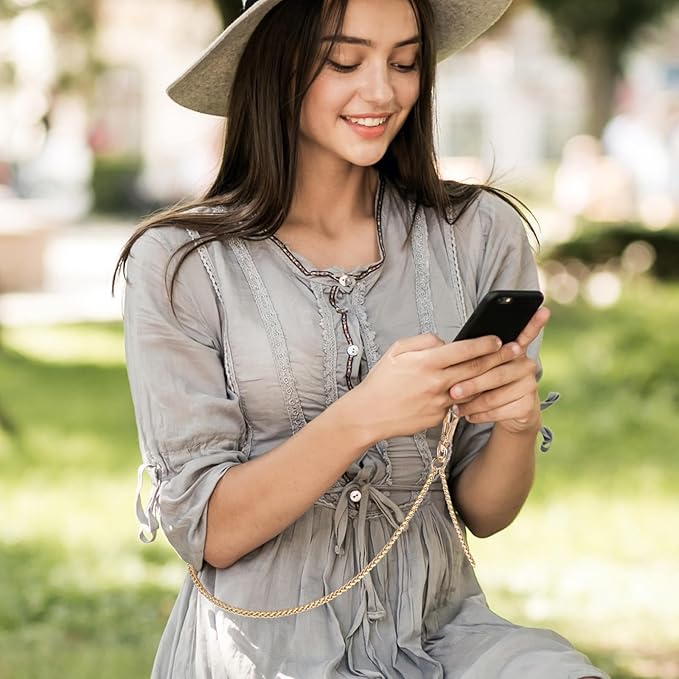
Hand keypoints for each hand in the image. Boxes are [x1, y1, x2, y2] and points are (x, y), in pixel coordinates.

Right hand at [350, 331, 521, 441]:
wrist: (368, 415)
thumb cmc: (381, 380)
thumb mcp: (397, 351)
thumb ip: (424, 342)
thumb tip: (446, 342)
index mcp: (426, 363)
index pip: (464, 350)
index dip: (484, 343)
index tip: (497, 339)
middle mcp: (436, 383)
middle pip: (476, 369)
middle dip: (499, 358)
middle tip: (515, 351)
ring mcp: (439, 403)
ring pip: (472, 389)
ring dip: (490, 380)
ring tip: (503, 371)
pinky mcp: (439, 418)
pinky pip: (458, 404)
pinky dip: (466, 396)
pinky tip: (473, 391)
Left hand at [449, 307, 549, 433]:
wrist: (510, 414)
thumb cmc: (489, 385)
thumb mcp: (482, 369)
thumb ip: (475, 357)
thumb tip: (452, 347)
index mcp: (515, 351)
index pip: (526, 334)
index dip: (534, 323)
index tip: (543, 310)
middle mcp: (526, 365)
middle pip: (496, 372)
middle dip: (471, 383)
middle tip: (453, 391)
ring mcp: (529, 385)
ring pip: (495, 395)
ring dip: (472, 403)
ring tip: (455, 407)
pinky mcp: (527, 406)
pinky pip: (498, 411)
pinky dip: (480, 414)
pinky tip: (469, 414)